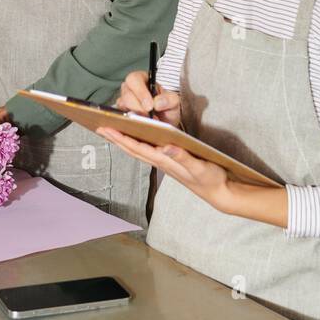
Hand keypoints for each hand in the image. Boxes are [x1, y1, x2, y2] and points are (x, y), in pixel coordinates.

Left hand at [96, 126, 241, 213]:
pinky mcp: (170, 162)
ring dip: (124, 141)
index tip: (107, 129)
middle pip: (133, 149)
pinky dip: (137, 144)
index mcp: (165, 161)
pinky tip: (135, 138)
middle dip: (116, 139)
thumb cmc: (211, 179)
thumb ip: (183, 157)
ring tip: (111, 132)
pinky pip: (148, 151)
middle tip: (100, 127)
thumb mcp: (200, 167)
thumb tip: (166, 146)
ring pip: (139, 151)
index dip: (121, 138)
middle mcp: (162, 162)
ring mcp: (165, 163)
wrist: (219, 192)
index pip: (138, 148)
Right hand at [116, 70, 180, 127]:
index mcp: (142, 79)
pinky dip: (131, 122)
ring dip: (135, 116)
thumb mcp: (173, 101)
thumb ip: (169, 99)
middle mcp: (130, 88)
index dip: (141, 93)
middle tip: (149, 116)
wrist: (166, 121)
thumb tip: (157, 103)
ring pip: (122, 106)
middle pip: (127, 94)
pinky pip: (121, 116)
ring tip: (148, 122)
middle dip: (138, 107)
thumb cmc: (167, 106)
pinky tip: (141, 126)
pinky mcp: (122, 113)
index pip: (135, 80)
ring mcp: (124, 101)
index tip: (150, 106)